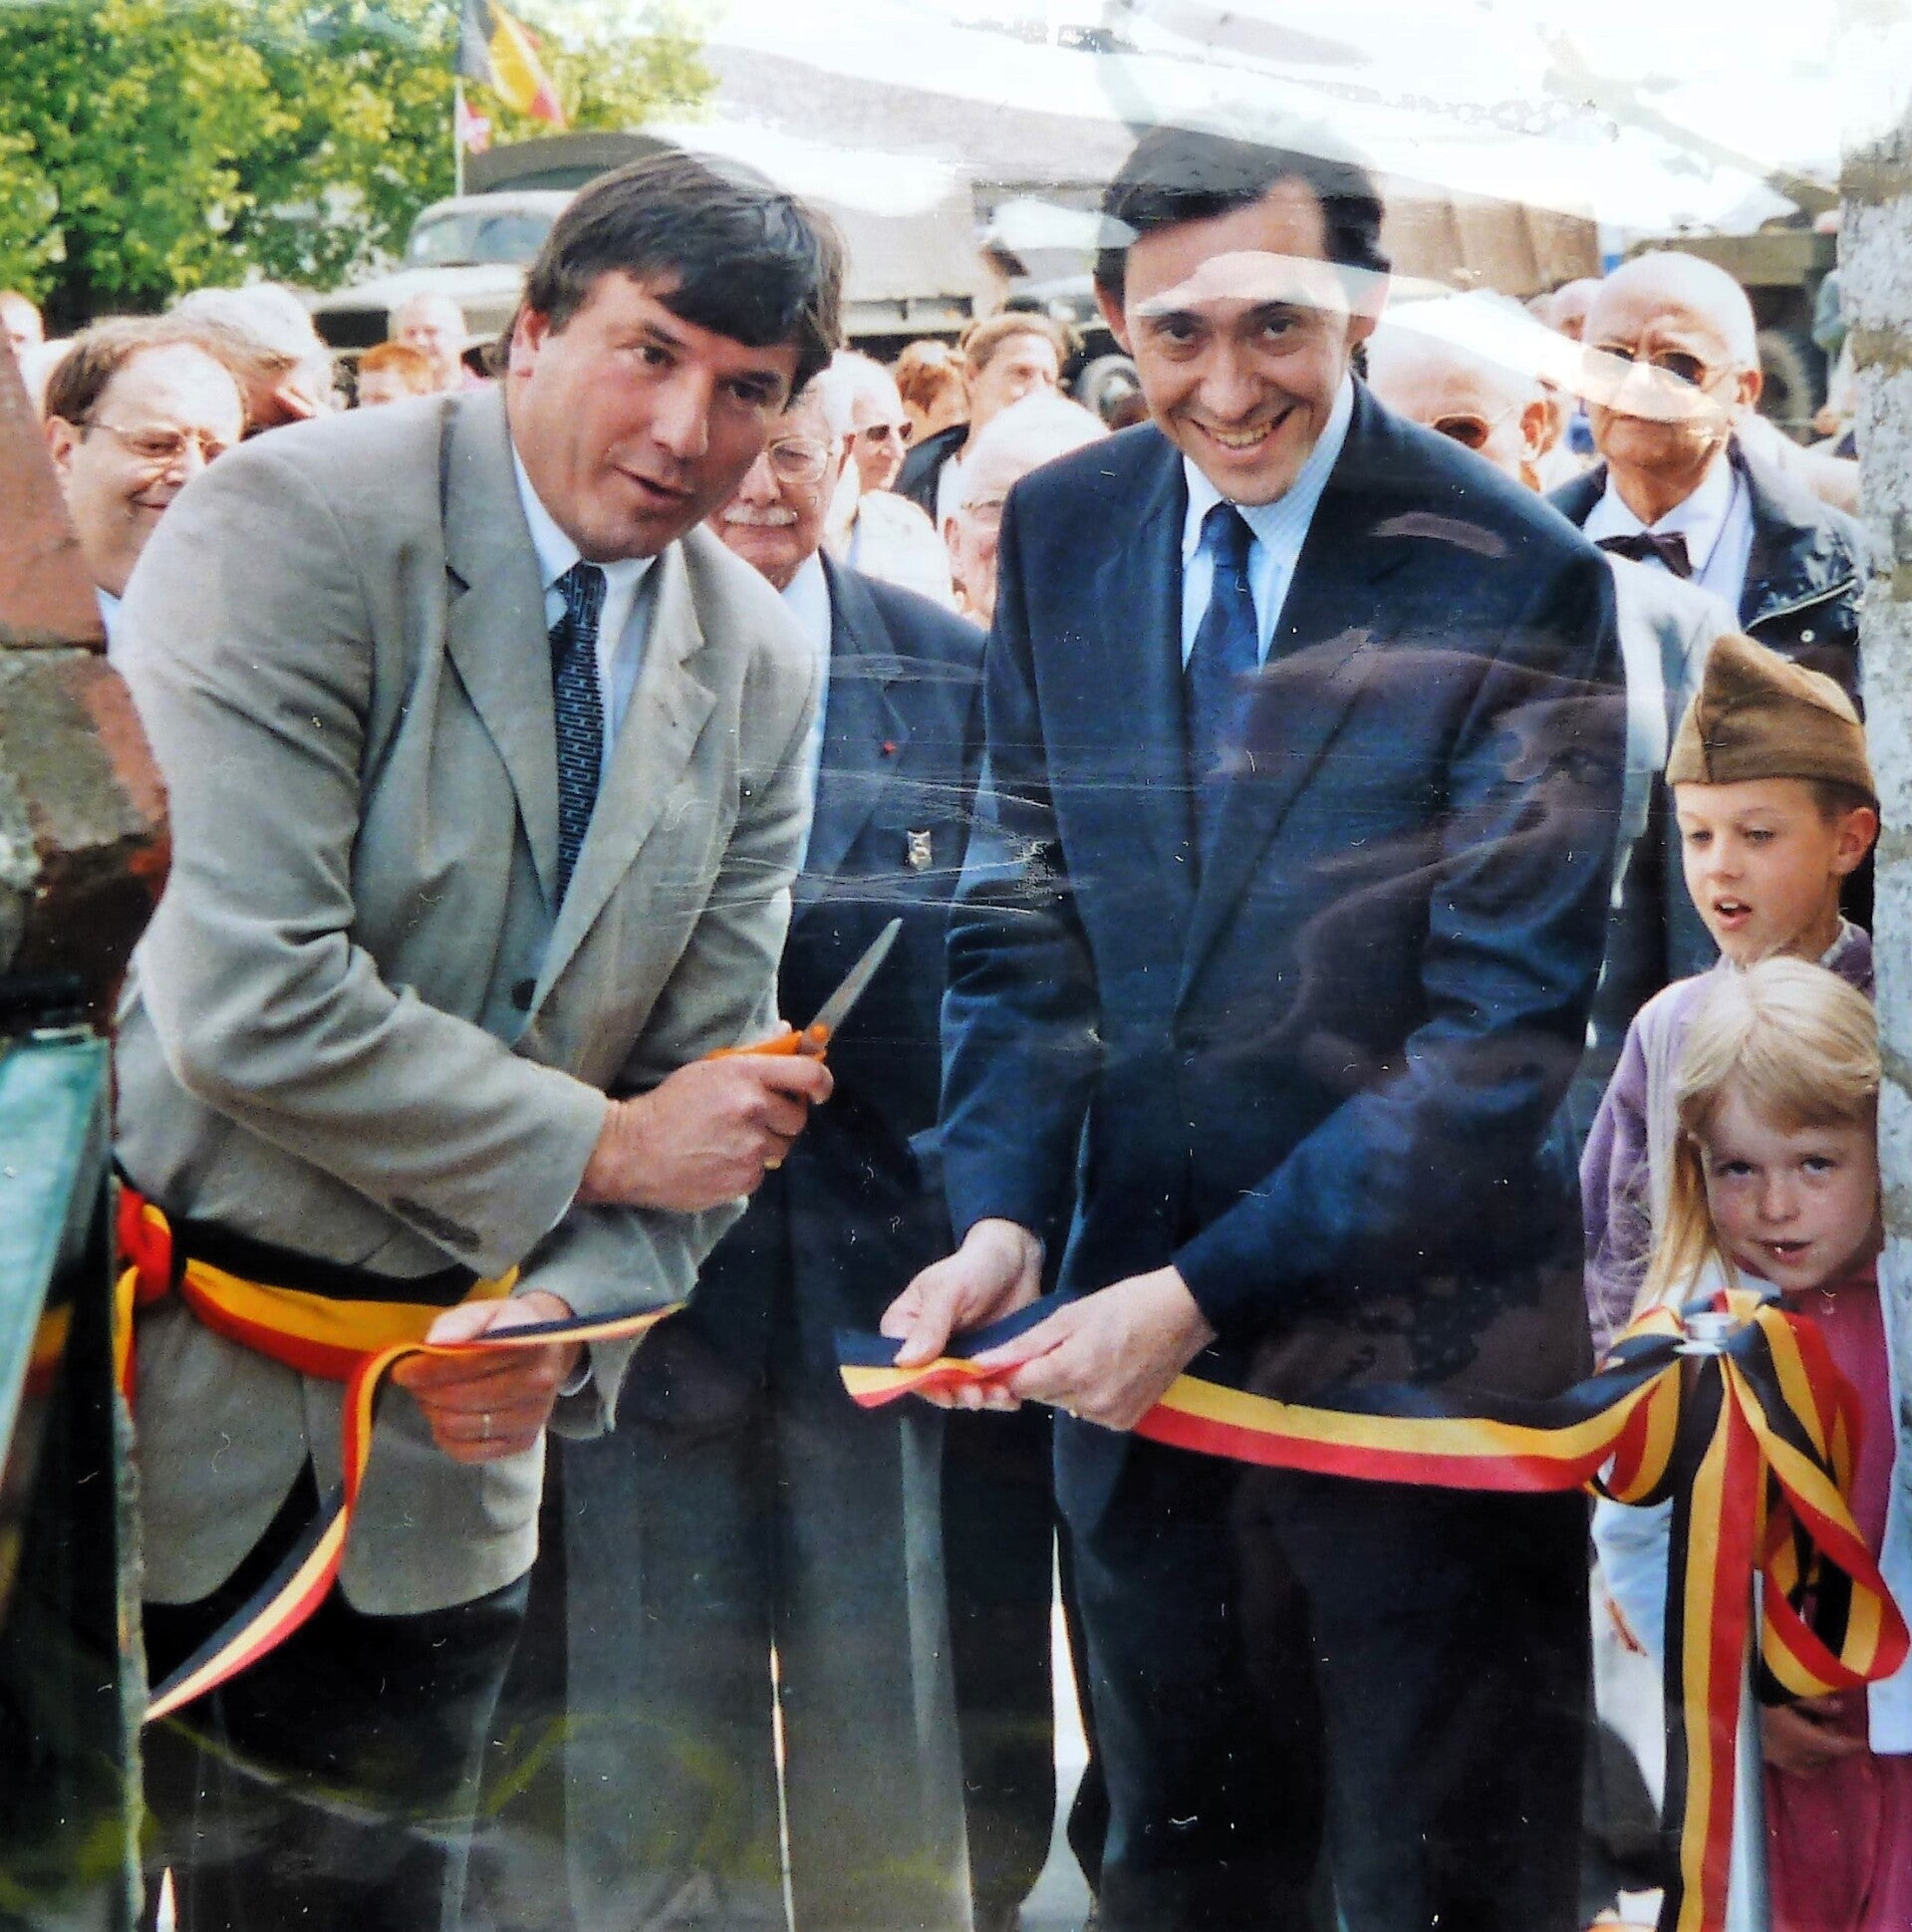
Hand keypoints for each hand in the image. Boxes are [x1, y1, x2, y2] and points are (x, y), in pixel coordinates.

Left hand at [391, 1290, 583, 1463]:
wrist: (548, 1351)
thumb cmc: (507, 1328)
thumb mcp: (486, 1311)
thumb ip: (461, 1322)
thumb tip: (434, 1342)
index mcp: (531, 1343)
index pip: (470, 1363)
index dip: (430, 1369)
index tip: (403, 1370)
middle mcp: (539, 1382)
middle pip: (462, 1398)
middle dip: (427, 1391)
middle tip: (414, 1383)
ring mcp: (534, 1416)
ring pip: (460, 1427)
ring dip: (434, 1413)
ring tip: (430, 1397)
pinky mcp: (523, 1442)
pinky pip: (468, 1452)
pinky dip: (446, 1438)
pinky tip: (444, 1418)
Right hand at [577, 1048, 832, 1212]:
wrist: (631, 1151)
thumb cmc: (668, 1105)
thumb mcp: (709, 1068)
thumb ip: (755, 1054)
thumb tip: (792, 1033)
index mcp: (746, 1074)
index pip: (809, 1075)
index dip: (823, 1084)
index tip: (820, 1092)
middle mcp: (753, 1108)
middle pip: (798, 1117)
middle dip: (782, 1119)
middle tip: (756, 1119)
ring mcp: (750, 1146)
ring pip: (781, 1147)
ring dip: (765, 1145)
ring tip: (731, 1141)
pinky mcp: (744, 1179)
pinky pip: (761, 1172)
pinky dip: (747, 1168)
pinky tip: (719, 1160)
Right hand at [880, 1219, 1043, 1407]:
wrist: (1017, 1260)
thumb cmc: (975, 1267)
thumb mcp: (950, 1291)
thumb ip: (930, 1325)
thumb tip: (904, 1362)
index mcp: (904, 1328)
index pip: (904, 1367)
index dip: (926, 1385)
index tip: (949, 1394)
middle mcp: (924, 1349)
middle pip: (934, 1385)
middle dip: (958, 1395)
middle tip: (982, 1396)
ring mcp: (955, 1359)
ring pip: (961, 1391)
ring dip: (980, 1399)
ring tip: (1003, 1396)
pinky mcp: (982, 1364)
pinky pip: (984, 1387)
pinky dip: (997, 1395)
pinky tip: (1012, 1397)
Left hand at [981, 1267, 1215, 1430]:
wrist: (1181, 1316)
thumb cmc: (1123, 1304)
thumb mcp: (1070, 1315)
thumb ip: (1026, 1343)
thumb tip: (982, 1362)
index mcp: (1072, 1370)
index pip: (1019, 1386)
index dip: (1010, 1372)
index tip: (1009, 1357)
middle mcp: (1089, 1402)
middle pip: (1042, 1395)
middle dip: (1042, 1374)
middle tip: (1063, 1344)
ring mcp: (1110, 1416)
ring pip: (1066, 1405)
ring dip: (1066, 1385)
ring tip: (1089, 1353)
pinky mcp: (1126, 1423)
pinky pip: (1090, 1412)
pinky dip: (1089, 1395)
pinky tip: (1107, 1370)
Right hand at [1761, 1697, 1864, 1775]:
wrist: (1725, 1705)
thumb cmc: (1758, 1695)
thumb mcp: (1786, 1691)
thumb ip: (1815, 1703)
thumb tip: (1841, 1708)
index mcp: (1801, 1738)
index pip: (1837, 1747)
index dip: (1853, 1745)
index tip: (1865, 1741)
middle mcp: (1795, 1754)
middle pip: (1827, 1755)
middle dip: (1835, 1743)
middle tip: (1831, 1723)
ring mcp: (1781, 1760)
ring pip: (1815, 1765)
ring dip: (1823, 1753)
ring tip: (1818, 1733)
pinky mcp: (1770, 1759)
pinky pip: (1800, 1768)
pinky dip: (1809, 1761)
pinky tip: (1803, 1747)